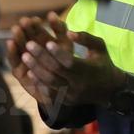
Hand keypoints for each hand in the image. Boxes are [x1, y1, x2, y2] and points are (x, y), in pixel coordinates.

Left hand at [11, 13, 127, 111]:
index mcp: (88, 70)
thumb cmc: (103, 63)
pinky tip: (30, 72)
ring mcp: (72, 94)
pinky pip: (50, 92)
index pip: (70, 62)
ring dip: (36, 69)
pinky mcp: (66, 101)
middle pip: (56, 71)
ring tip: (24, 56)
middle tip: (28, 44)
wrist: (109, 90)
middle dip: (41, 57)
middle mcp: (79, 84)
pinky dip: (39, 82)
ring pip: (50, 82)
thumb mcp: (100, 47)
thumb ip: (86, 38)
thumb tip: (69, 33)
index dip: (58, 53)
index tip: (47, 42)